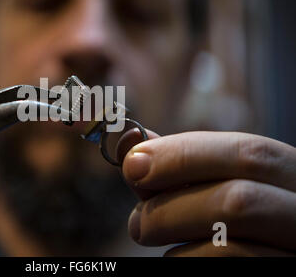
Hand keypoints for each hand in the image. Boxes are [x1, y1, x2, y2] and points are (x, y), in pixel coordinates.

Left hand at [117, 129, 295, 255]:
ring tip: (147, 234)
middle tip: (136, 220)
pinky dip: (187, 260)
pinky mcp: (284, 274)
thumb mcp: (217, 185)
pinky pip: (227, 266)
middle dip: (172, 202)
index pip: (248, 153)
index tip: (133, 164)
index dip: (183, 155)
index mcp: (292, 176)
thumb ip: (182, 168)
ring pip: (232, 241)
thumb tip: (133, 149)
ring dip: (173, 233)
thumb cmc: (235, 221)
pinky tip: (180, 256)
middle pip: (240, 199)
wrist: (263, 254)